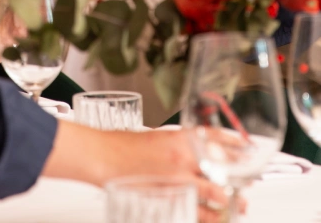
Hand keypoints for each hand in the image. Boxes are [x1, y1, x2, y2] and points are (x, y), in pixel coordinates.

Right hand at [97, 128, 244, 222]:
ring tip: (236, 204)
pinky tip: (215, 217)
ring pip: (219, 195)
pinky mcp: (174, 201)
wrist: (103, 157)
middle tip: (247, 182)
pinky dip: (212, 217)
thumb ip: (177, 143)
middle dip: (240, 177)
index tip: (247, 148)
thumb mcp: (155, 136)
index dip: (237, 144)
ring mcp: (181, 181)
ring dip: (230, 201)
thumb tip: (193, 150)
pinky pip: (202, 214)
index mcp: (180, 137)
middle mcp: (185, 157)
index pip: (218, 137)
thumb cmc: (122, 145)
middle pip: (225, 168)